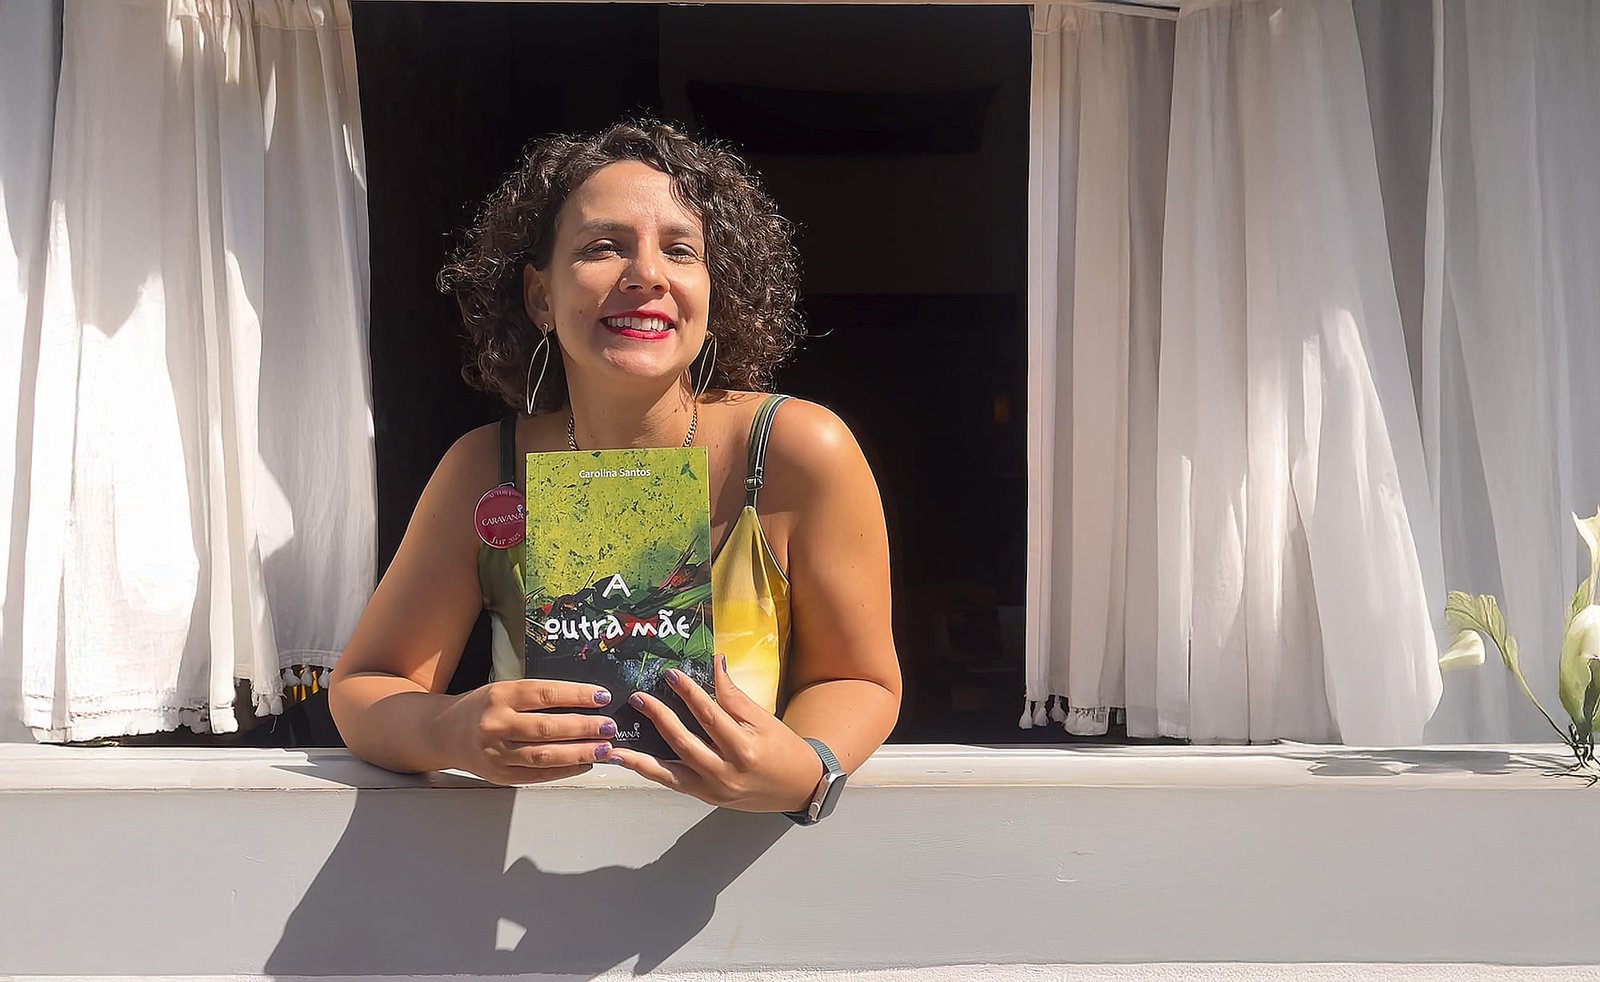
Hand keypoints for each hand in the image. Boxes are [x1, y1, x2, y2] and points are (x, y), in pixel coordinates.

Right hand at [433, 678, 617, 785]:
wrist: (444, 733)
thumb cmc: (481, 708)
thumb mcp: (504, 691)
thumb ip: (538, 697)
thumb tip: (584, 702)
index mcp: (500, 696)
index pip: (546, 694)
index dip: (577, 695)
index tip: (601, 696)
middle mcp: (497, 724)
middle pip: (548, 728)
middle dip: (584, 728)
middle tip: (609, 726)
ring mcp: (497, 753)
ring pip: (545, 755)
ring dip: (579, 752)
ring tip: (603, 748)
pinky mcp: (500, 775)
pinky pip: (537, 775)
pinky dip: (564, 770)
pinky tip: (584, 764)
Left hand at [605, 656, 824, 812]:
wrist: (798, 787)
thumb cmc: (784, 750)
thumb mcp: (764, 720)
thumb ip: (735, 696)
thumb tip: (715, 665)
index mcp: (744, 749)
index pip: (710, 716)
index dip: (689, 693)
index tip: (671, 675)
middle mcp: (726, 772)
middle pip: (684, 742)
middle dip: (659, 718)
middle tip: (639, 698)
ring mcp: (714, 789)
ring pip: (669, 771)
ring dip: (639, 757)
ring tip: (614, 743)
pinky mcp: (706, 797)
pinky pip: (672, 783)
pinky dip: (649, 772)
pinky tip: (630, 761)